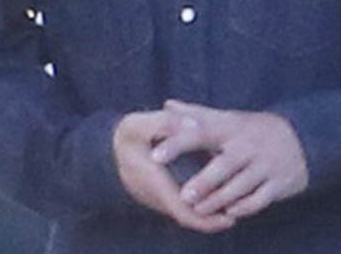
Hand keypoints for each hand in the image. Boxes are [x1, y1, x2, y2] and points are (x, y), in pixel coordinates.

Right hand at [112, 110, 235, 232]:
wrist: (103, 148)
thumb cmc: (127, 134)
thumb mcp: (142, 123)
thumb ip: (167, 123)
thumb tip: (193, 125)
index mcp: (154, 181)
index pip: (182, 209)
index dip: (206, 218)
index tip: (229, 218)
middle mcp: (156, 195)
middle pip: (187, 215)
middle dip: (211, 219)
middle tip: (237, 216)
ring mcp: (156, 196)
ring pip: (184, 211)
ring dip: (206, 212)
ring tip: (232, 206)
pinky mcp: (158, 193)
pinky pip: (180, 203)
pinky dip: (198, 203)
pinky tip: (216, 193)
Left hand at [150, 101, 308, 220]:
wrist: (302, 139)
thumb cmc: (252, 131)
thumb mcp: (228, 119)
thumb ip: (196, 115)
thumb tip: (166, 104)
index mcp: (232, 127)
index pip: (201, 132)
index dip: (178, 143)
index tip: (155, 155)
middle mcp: (249, 145)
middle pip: (225, 164)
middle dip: (205, 181)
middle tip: (183, 196)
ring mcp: (266, 164)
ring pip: (240, 185)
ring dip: (219, 200)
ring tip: (198, 210)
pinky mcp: (279, 183)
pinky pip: (260, 200)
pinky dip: (244, 207)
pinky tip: (229, 213)